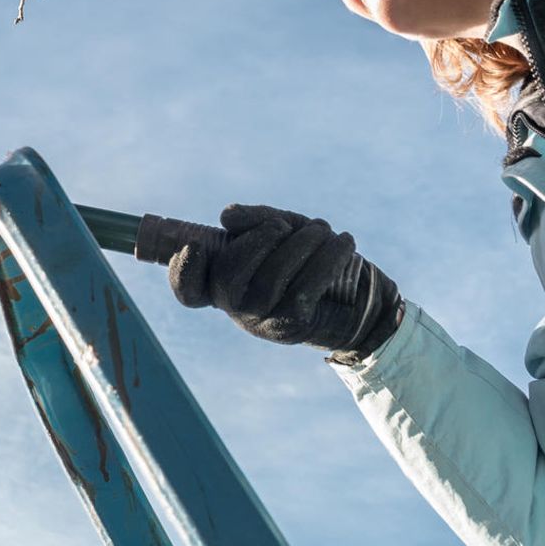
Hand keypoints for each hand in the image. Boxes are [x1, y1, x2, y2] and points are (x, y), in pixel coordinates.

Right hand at [168, 203, 401, 359]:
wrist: (362, 299)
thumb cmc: (312, 257)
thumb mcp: (283, 229)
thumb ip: (256, 219)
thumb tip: (226, 218)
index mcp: (224, 283)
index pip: (190, 291)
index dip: (182, 273)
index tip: (193, 246)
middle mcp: (236, 307)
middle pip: (228, 276)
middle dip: (257, 241)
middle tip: (283, 225)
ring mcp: (261, 321)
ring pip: (272, 279)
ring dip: (302, 243)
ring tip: (323, 228)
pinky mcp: (293, 327)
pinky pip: (306, 288)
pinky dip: (327, 258)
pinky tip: (343, 242)